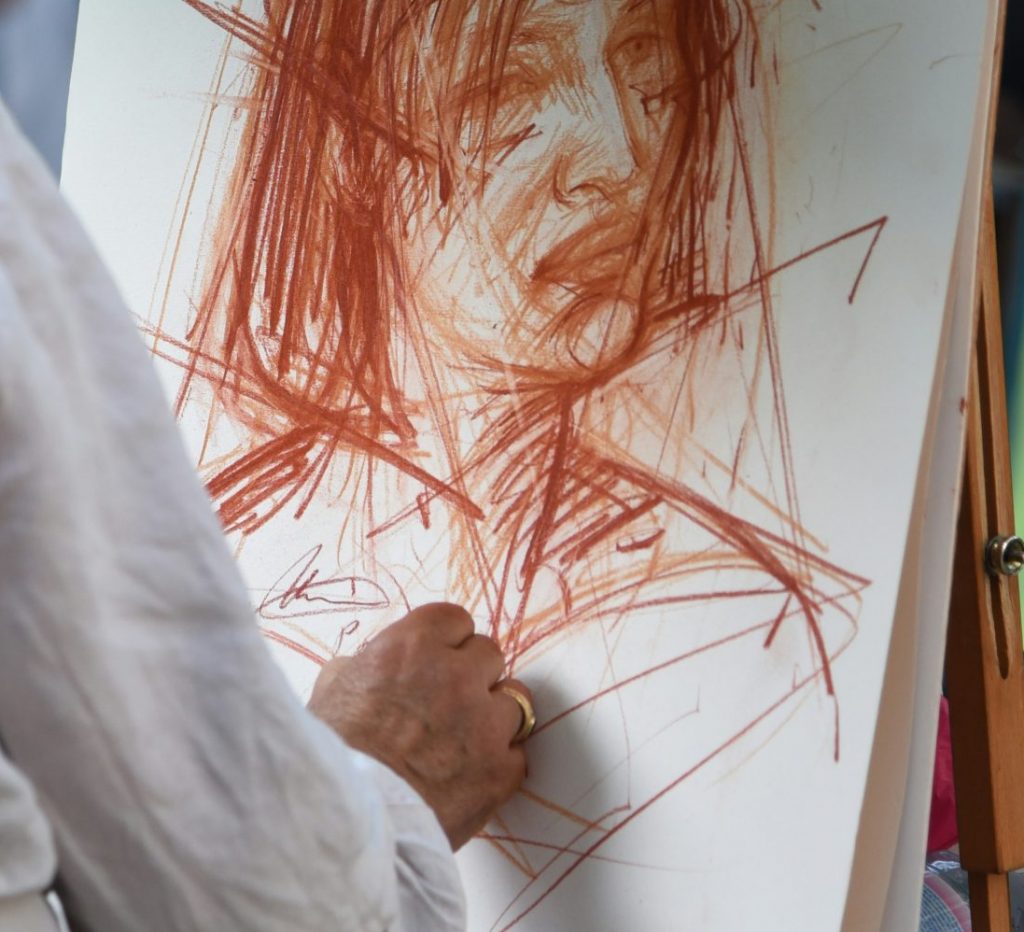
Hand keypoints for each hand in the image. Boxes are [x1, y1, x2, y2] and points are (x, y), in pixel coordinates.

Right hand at [307, 603, 531, 849]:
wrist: (345, 823)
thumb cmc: (331, 756)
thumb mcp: (331, 690)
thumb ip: (363, 666)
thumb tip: (368, 664)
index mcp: (414, 646)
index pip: (456, 620)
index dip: (447, 643)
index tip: (438, 661)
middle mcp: (456, 676)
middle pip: (490, 654)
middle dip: (473, 675)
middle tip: (449, 702)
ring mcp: (485, 723)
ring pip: (515, 700)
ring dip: (494, 715)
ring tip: (465, 740)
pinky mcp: (501, 770)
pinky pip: (517, 754)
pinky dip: (498, 763)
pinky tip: (470, 775)